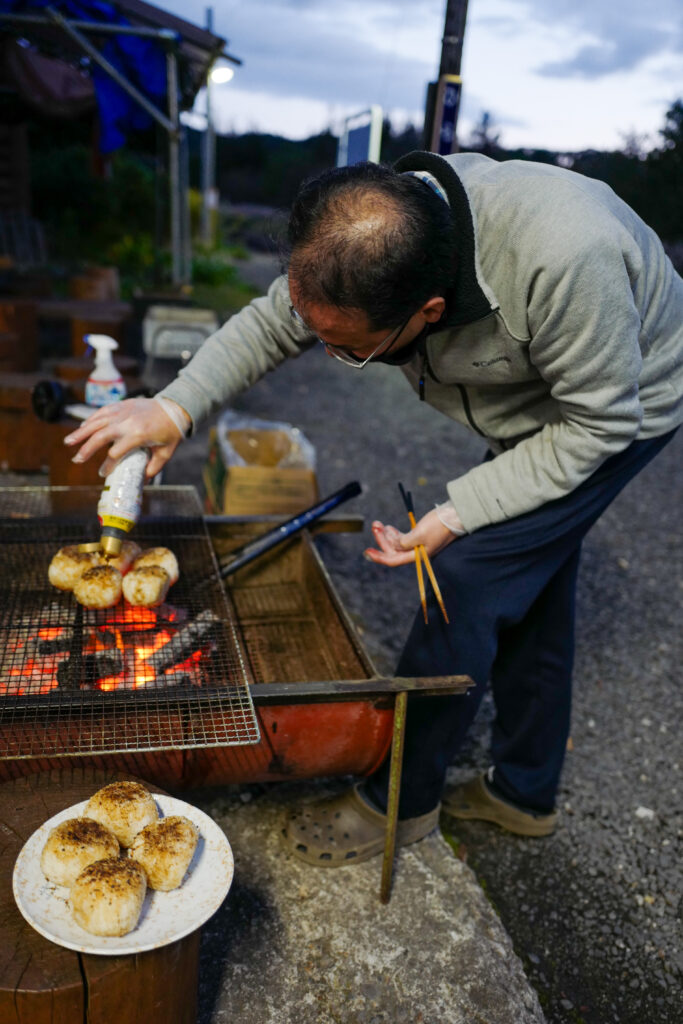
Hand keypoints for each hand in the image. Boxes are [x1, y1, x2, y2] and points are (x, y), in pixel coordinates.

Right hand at [63, 397, 188, 477]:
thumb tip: (143, 482)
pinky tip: (83, 428)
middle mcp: (127, 422)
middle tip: (77, 460)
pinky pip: (102, 412)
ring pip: (97, 422)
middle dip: (87, 449)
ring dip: (81, 432)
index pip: (116, 453)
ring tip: (68, 442)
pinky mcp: (122, 405)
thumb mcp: (165, 453)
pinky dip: (91, 419)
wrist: (176, 407)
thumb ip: (153, 468)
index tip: (103, 473)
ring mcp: (123, 412)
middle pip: (101, 437)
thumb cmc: (171, 432)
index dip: (108, 465)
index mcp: (138, 435)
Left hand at [364, 507, 458, 567]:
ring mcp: (418, 544)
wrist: (455, 515)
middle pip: (393, 551)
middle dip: (381, 540)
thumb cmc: (439, 525)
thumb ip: (404, 542)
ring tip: (378, 524)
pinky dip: (394, 533)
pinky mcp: (420, 536)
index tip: (367, 552)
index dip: (379, 557)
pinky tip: (388, 527)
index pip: (393, 560)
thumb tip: (395, 545)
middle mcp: (417, 552)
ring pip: (397, 544)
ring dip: (386, 535)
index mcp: (417, 555)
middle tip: (374, 525)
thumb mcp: (419, 533)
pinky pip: (402, 538)